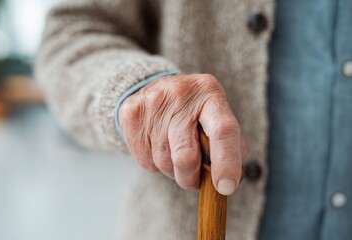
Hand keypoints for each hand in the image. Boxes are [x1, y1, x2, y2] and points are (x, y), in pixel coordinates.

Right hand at [119, 74, 246, 194]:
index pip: (223, 130)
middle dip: (191, 178)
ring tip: (174, 153)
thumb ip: (228, 142)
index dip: (226, 163)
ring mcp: (152, 103)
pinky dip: (154, 164)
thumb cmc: (191, 108)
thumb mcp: (214, 114)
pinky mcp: (131, 114)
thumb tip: (229, 177)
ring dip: (172, 170)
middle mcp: (180, 94)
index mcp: (209, 92)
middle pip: (186, 156)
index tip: (226, 187)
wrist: (153, 86)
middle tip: (194, 180)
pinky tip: (157, 145)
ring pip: (164, 162)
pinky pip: (145, 161)